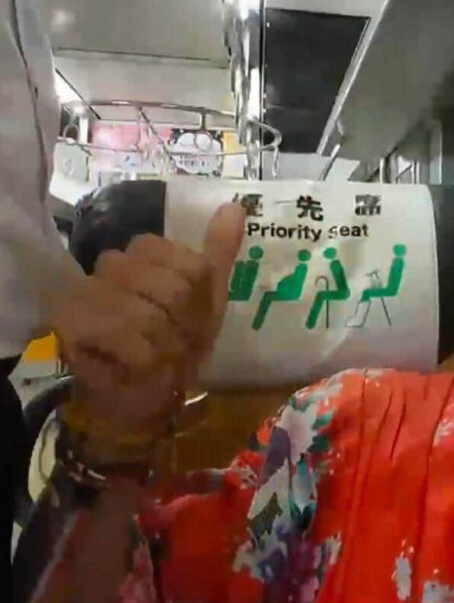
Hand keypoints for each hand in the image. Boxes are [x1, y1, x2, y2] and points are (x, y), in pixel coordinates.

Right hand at [51, 203, 244, 435]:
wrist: (143, 395)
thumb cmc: (174, 344)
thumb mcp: (207, 300)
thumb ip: (218, 253)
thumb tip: (235, 207)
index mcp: (144, 252)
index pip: (192, 265)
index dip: (200, 301)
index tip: (192, 322)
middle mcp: (111, 263)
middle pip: (174, 289)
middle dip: (184, 327)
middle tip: (175, 345)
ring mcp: (84, 290)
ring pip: (149, 317)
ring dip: (165, 348)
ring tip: (158, 358)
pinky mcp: (70, 321)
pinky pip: (126, 337)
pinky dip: (143, 360)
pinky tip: (138, 367)